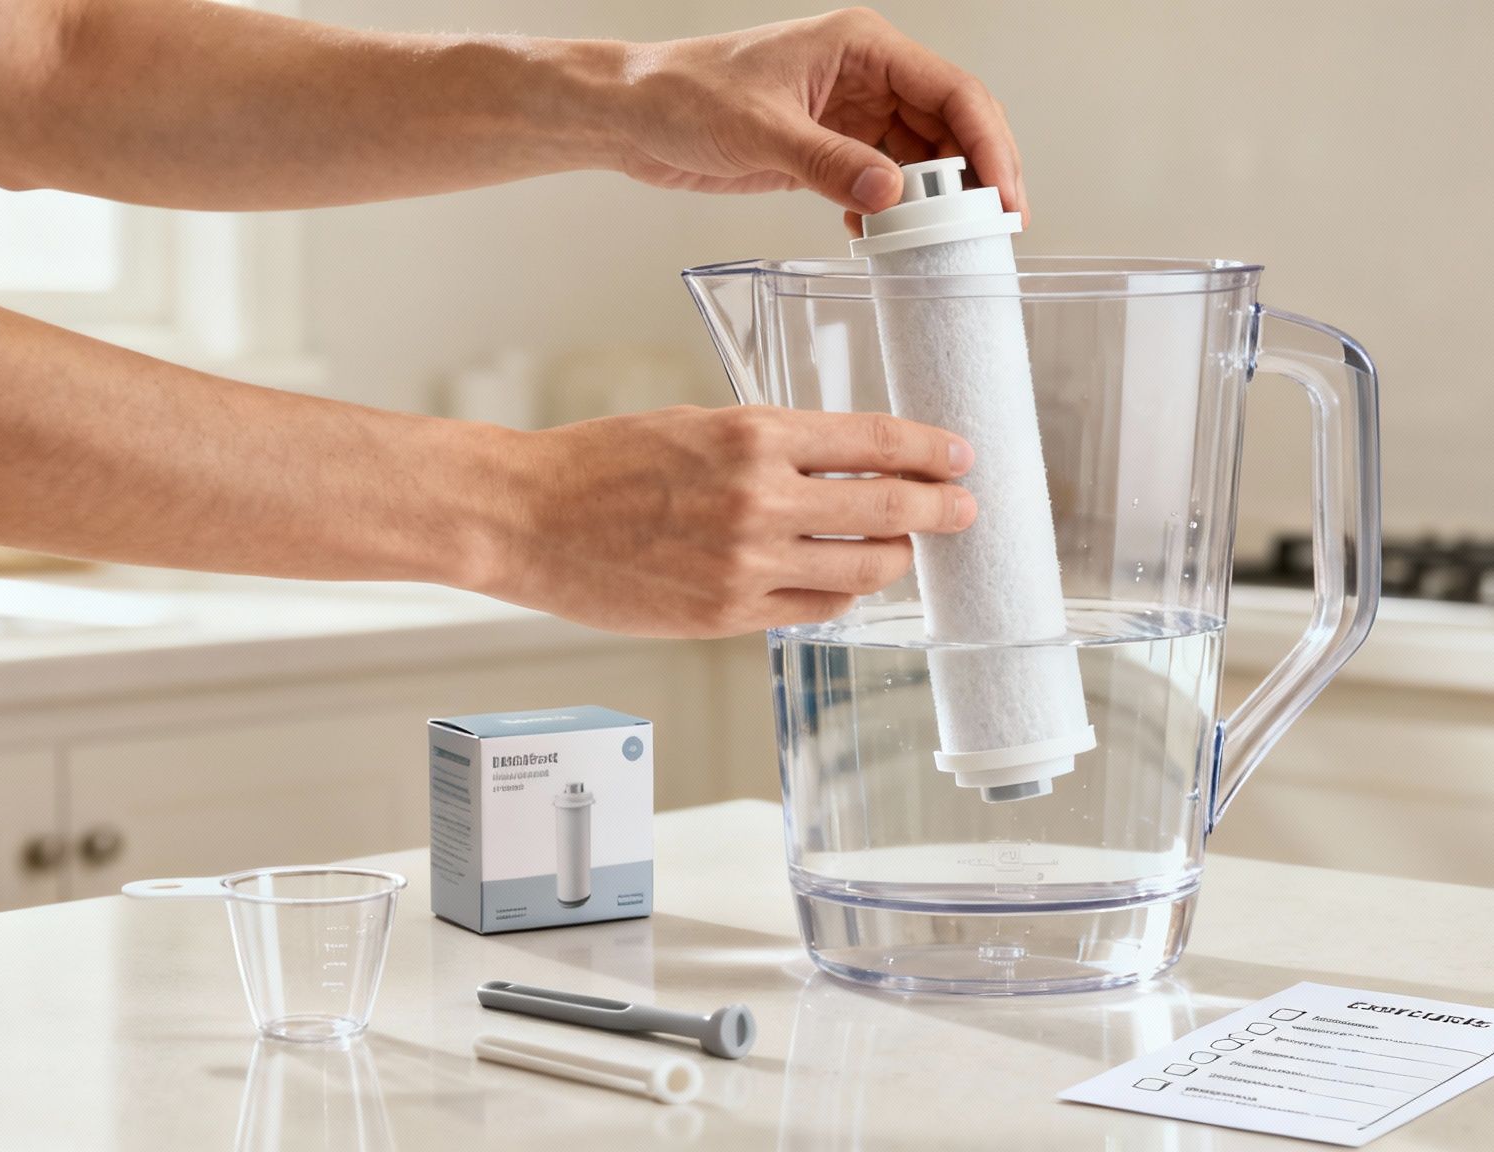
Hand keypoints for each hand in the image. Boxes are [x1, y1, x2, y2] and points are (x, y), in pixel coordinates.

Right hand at [482, 405, 976, 637]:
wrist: (529, 519)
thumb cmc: (603, 463)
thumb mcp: (697, 425)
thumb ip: (771, 444)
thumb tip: (841, 462)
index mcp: (754, 436)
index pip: (875, 440)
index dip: (931, 450)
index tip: (960, 456)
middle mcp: (761, 500)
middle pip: (888, 508)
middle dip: (940, 509)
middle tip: (964, 510)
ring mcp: (748, 565)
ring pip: (864, 570)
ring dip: (896, 558)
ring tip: (904, 550)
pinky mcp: (729, 615)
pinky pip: (815, 608)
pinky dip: (840, 594)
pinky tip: (843, 581)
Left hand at [609, 8, 1025, 231]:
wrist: (633, 115)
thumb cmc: (684, 96)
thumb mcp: (759, 130)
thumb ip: (829, 164)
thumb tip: (892, 198)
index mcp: (862, 47)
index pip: (952, 90)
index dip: (989, 144)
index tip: (1004, 198)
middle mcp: (867, 75)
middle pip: (951, 125)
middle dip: (976, 177)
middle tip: (995, 232)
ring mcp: (851, 113)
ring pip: (922, 158)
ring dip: (935, 202)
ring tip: (944, 246)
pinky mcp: (831, 148)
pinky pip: (885, 181)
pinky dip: (893, 213)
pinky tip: (883, 242)